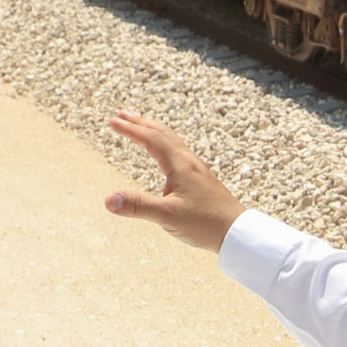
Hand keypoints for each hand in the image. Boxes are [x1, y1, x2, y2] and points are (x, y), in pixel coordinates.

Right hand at [103, 111, 246, 251]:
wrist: (238, 232)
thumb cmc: (206, 224)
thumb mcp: (168, 216)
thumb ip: (138, 206)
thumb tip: (108, 200)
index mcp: (180, 165)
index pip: (151, 139)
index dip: (130, 129)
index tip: (112, 121)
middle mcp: (189, 162)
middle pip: (162, 133)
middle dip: (140, 123)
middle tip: (121, 114)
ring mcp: (196, 169)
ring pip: (172, 141)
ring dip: (153, 130)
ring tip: (139, 127)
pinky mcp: (200, 179)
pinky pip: (178, 152)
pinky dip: (164, 143)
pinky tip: (163, 156)